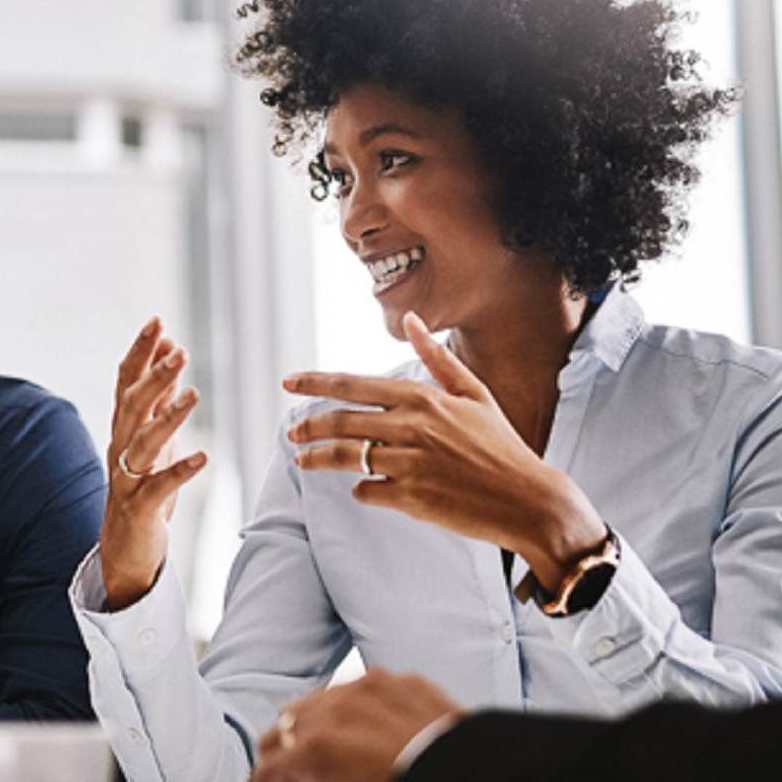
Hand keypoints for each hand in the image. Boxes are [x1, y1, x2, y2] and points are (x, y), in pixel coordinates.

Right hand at [100, 318, 205, 609]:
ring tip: (193, 394)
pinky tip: (203, 457)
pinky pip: (159, 486)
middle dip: (154, 376)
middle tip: (178, 350)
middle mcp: (119, 447)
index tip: (157, 322)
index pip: (126, 382)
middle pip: (131, 405)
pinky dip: (180, 471)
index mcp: (123, 428)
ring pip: (142, 442)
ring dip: (167, 416)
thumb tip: (170, 352)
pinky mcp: (140, 507)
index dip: (140, 352)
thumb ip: (160, 397)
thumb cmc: (142, 487)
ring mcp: (126, 478)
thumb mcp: (153, 438)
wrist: (124, 548)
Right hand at [252, 670, 459, 781]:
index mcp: (322, 746)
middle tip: (287, 768)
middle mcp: (336, 709)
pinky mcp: (397, 680)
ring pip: (319, 700)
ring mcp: (367, 688)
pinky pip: (360, 690)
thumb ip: (318, 778)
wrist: (483, 772)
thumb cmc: (416, 781)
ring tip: (323, 745)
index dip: (264, 779)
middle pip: (285, 725)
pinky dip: (355, 708)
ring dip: (314, 723)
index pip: (270, 765)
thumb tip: (300, 776)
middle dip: (281, 749)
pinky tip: (366, 727)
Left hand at [283, 311, 606, 591]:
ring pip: (346, 456)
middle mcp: (412, 427)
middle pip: (341, 421)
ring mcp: (409, 463)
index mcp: (423, 398)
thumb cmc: (500, 445)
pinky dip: (361, 489)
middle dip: (309, 425)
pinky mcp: (410, 497)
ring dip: (318, 458)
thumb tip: (412, 318)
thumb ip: (436, 358)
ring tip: (303, 459)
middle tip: (292, 432)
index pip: (353, 385)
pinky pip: (367, 490)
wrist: (529, 499)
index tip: (289, 382)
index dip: (315, 383)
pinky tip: (364, 488)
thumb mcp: (474, 394)